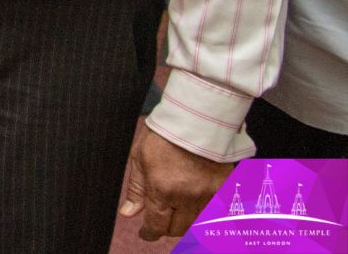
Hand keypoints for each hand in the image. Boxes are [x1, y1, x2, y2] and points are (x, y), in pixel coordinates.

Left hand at [118, 127, 232, 239]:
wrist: (196, 119)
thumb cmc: (164, 135)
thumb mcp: (140, 158)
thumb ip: (136, 189)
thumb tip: (128, 213)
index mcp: (162, 189)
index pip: (156, 225)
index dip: (149, 232)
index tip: (145, 233)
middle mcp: (187, 197)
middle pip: (177, 229)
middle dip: (166, 227)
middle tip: (160, 217)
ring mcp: (208, 195)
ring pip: (196, 223)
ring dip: (184, 220)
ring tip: (176, 207)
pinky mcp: (224, 190)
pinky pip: (214, 212)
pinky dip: (204, 212)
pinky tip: (195, 202)